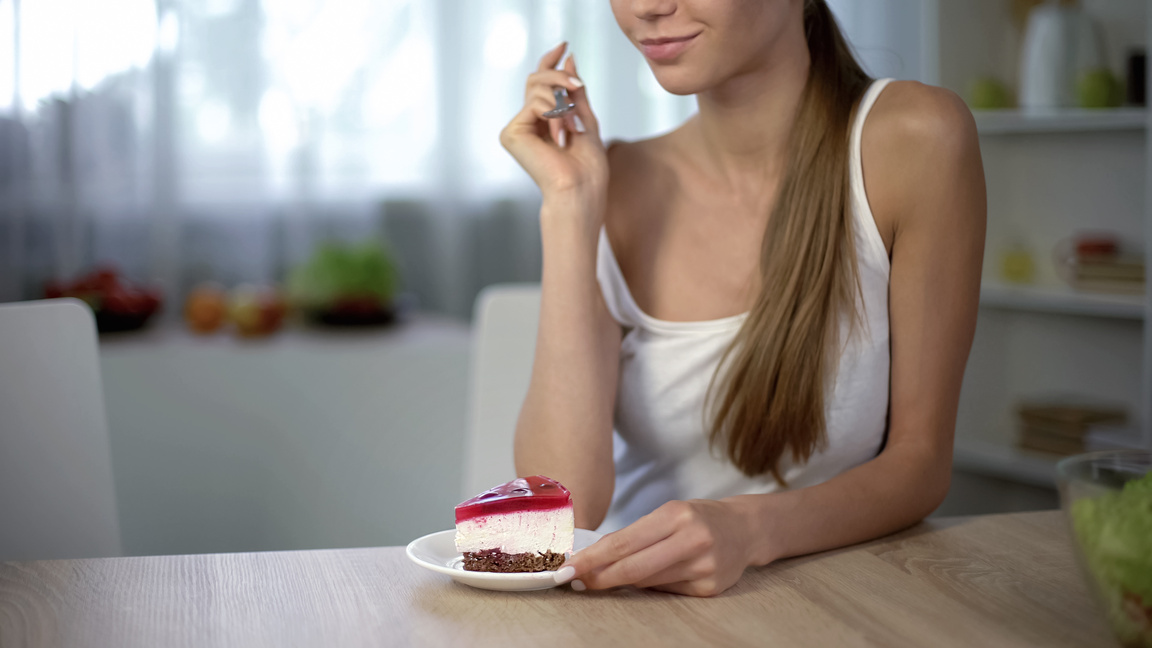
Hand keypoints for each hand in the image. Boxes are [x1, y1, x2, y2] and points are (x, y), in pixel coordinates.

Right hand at [500, 42, 607, 205]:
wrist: (580, 189)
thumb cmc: (587, 166)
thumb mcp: (585, 118)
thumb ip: (574, 91)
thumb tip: (568, 58)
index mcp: (542, 121)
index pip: (540, 83)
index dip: (550, 61)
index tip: (564, 44)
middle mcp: (526, 123)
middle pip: (536, 78)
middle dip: (559, 76)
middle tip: (578, 86)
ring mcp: (517, 128)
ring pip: (536, 88)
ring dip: (561, 102)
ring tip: (572, 127)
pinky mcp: (511, 133)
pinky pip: (535, 103)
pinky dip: (554, 114)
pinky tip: (560, 136)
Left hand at [556, 499, 757, 596]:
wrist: (745, 529)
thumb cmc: (697, 518)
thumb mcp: (668, 513)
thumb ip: (636, 535)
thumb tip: (594, 558)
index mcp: (677, 515)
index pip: (623, 543)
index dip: (591, 559)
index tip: (568, 569)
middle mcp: (692, 540)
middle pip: (633, 568)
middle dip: (599, 578)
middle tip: (575, 582)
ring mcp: (704, 566)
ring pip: (647, 582)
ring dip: (622, 582)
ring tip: (608, 576)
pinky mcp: (710, 588)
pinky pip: (667, 591)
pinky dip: (652, 586)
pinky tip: (653, 576)